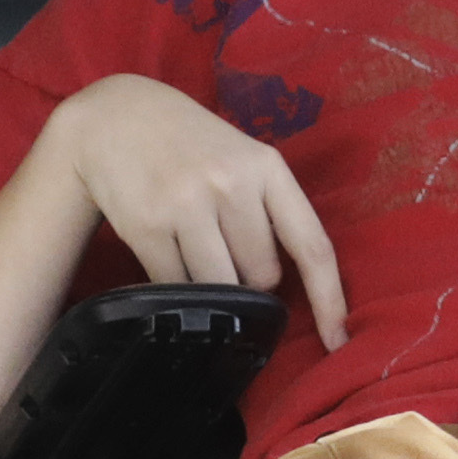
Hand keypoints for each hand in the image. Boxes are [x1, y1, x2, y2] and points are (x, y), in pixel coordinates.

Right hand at [50, 75, 349, 345]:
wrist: (119, 117)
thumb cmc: (194, 146)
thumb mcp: (244, 159)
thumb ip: (270, 210)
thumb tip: (287, 288)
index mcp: (268, 168)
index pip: (312, 245)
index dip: (329, 299)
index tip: (338, 341)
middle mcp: (231, 184)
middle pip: (262, 276)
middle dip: (250, 279)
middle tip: (226, 250)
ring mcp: (187, 205)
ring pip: (219, 286)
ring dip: (213, 286)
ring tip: (196, 251)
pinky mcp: (147, 226)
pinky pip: (175, 285)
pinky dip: (175, 284)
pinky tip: (168, 253)